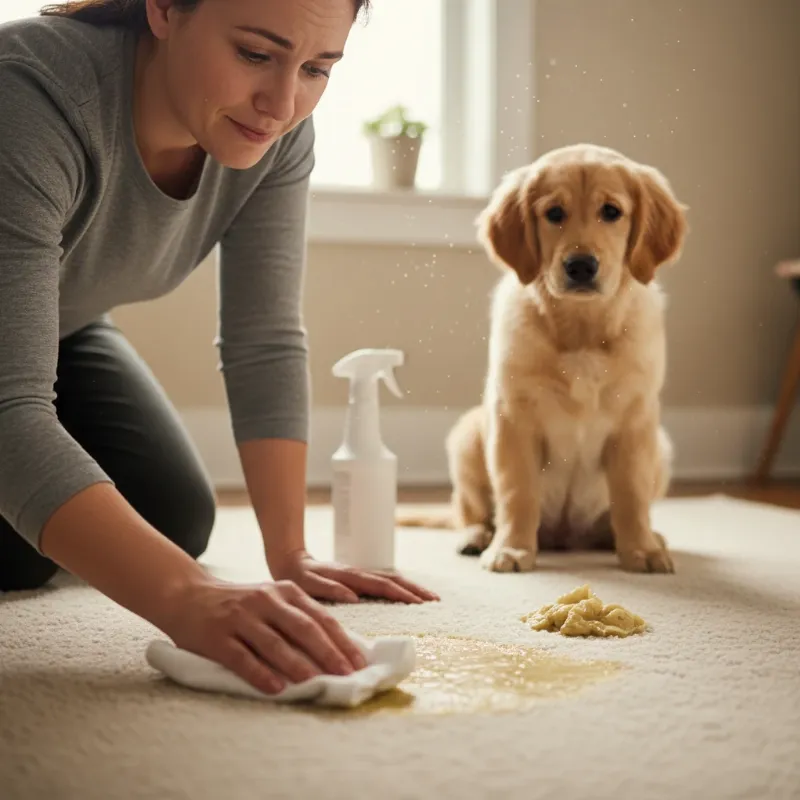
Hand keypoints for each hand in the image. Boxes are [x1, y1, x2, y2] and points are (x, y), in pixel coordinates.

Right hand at [161, 577, 367, 695]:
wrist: (188, 595)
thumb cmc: (239, 604)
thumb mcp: (272, 601)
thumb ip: (299, 618)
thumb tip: (336, 651)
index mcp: (285, 592)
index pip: (320, 618)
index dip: (341, 641)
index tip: (359, 662)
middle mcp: (266, 601)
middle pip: (303, 628)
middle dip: (328, 652)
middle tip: (345, 674)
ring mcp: (241, 617)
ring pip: (274, 643)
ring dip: (297, 664)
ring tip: (315, 682)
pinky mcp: (217, 636)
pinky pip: (242, 657)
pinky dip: (260, 673)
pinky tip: (276, 688)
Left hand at [269, 550, 439, 604]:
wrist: (291, 561)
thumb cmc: (298, 577)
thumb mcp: (308, 585)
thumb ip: (329, 589)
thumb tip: (354, 596)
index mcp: (350, 577)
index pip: (381, 585)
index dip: (402, 594)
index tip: (420, 603)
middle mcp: (358, 574)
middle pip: (393, 579)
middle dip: (415, 589)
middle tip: (436, 601)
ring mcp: (360, 575)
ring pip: (391, 579)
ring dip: (412, 588)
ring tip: (430, 599)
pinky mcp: (359, 579)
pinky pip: (384, 583)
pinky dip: (400, 588)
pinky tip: (409, 596)